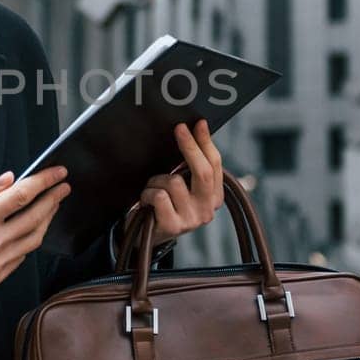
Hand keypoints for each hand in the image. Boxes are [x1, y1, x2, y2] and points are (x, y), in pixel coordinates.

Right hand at [0, 167, 71, 296]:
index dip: (43, 182)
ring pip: (35, 238)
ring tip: (52, 205)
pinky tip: (32, 227)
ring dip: (47, 219)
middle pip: (35, 216)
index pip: (22, 196)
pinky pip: (23, 254)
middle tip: (63, 187)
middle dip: (53, 198)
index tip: (56, 174)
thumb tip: (8, 180)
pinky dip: (31, 238)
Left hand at [126, 120, 224, 248]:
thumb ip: (190, 167)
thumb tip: (194, 130)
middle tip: (179, 129)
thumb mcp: (182, 186)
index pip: (215, 165)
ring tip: (153, 189)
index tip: (198, 124)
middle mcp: (207, 210)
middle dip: (190, 147)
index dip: (206, 143)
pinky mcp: (174, 226)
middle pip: (203, 172)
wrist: (145, 236)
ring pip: (174, 182)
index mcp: (214, 197)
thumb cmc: (163, 204)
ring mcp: (192, 219)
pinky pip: (160, 196)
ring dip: (157, 180)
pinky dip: (148, 194)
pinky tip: (146, 202)